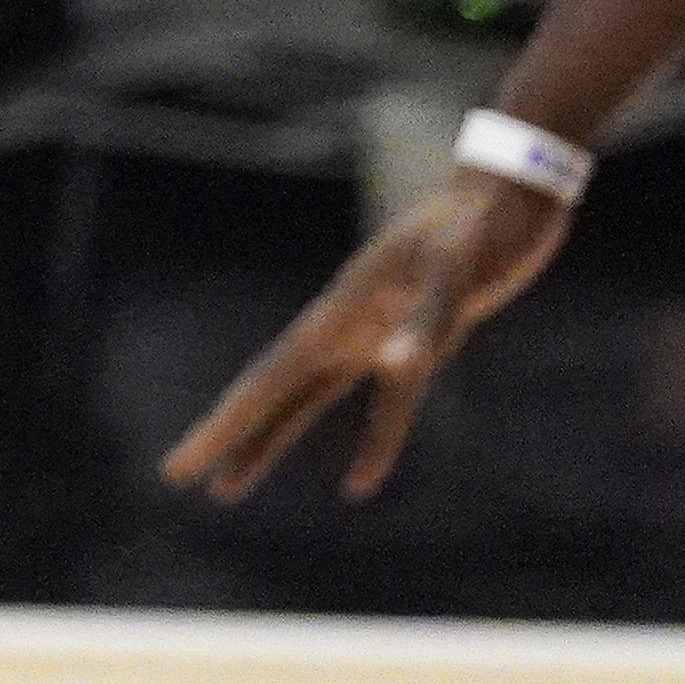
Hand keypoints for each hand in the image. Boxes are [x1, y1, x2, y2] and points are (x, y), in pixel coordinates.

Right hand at [161, 163, 574, 503]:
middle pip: (269, 393)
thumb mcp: (456, 270)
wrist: (510, 194)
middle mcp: (344, 329)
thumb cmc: (484, 227)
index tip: (178, 467)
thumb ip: (425, 318)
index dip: (225, 428)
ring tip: (231, 489)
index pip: (267, 383)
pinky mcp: (413, 341)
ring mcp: (374, 334)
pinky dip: (370, 443)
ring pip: (307, 399)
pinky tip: (361, 483)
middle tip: (174, 477)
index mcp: (340, 318)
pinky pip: (377, 403)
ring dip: (272, 444)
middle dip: (225, 438)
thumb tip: (390, 364)